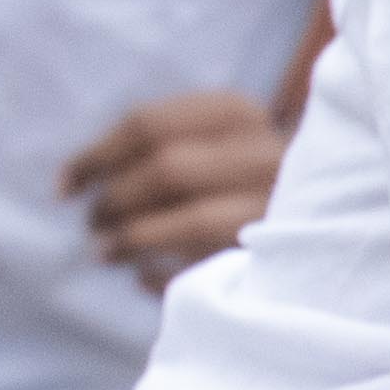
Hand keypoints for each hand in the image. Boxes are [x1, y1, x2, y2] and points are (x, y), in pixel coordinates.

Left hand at [61, 87, 286, 286]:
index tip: (65, 187)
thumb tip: (68, 184)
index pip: (147, 125)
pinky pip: (213, 268)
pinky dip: (165, 276)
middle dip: (115, 201)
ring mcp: (282, 204)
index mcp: (236, 112)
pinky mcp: (286, 254)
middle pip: (166, 170)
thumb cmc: (234, 176)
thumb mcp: (200, 142)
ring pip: (191, 220)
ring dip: (133, 239)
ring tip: (105, 252)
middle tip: (92, 223)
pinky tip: (141, 277)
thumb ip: (146, 149)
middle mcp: (266, 152)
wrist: (324, 214)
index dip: (94, 157)